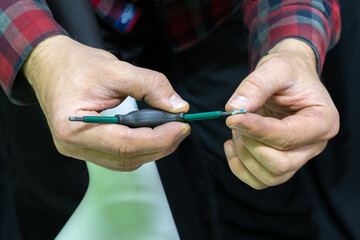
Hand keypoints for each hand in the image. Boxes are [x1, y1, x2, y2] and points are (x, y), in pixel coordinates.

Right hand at [23, 35, 189, 170]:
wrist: (50, 64)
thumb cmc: (76, 65)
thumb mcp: (116, 69)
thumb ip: (150, 86)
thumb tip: (177, 106)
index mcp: (74, 128)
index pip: (126, 144)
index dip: (160, 138)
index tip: (182, 125)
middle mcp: (73, 146)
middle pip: (128, 157)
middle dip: (160, 145)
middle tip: (181, 127)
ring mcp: (78, 149)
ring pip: (125, 161)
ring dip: (152, 148)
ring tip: (170, 130)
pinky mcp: (85, 147)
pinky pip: (118, 156)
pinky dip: (139, 147)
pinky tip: (151, 133)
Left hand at [223, 39, 338, 188]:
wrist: (289, 78)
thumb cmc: (288, 72)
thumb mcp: (274, 68)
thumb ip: (255, 86)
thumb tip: (234, 109)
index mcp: (322, 121)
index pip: (287, 137)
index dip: (256, 130)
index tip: (232, 118)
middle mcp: (314, 145)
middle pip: (280, 164)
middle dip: (251, 145)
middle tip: (237, 122)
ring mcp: (299, 157)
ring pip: (269, 177)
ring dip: (244, 156)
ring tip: (237, 130)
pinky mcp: (283, 163)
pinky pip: (260, 180)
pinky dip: (240, 166)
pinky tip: (232, 144)